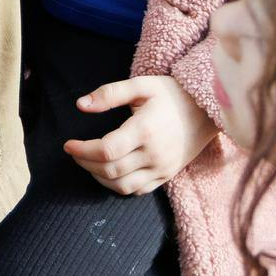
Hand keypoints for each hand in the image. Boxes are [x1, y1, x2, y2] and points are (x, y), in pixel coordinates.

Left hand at [63, 75, 217, 195]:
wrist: (207, 110)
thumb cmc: (171, 94)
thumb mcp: (141, 85)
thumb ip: (110, 94)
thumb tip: (80, 105)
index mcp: (145, 130)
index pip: (106, 150)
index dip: (82, 150)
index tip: (68, 144)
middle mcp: (154, 153)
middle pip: (111, 170)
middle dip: (85, 163)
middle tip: (74, 152)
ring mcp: (162, 168)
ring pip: (122, 186)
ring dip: (98, 178)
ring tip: (87, 162)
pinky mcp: (166, 176)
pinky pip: (137, 190)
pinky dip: (118, 186)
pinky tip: (108, 173)